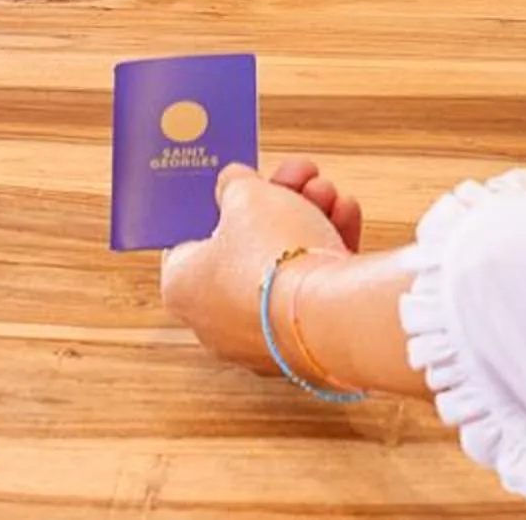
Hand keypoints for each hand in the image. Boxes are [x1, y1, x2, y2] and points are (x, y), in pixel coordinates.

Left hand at [161, 159, 364, 371]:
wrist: (327, 312)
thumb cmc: (271, 256)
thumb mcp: (246, 195)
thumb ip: (234, 185)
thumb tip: (234, 184)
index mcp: (181, 287)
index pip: (192, 238)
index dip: (221, 205)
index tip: (244, 183)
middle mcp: (213, 321)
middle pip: (245, 247)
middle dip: (277, 205)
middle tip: (298, 178)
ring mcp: (260, 339)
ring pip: (283, 266)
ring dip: (307, 220)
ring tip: (327, 192)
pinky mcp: (301, 346)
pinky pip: (309, 291)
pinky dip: (325, 253)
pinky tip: (344, 215)